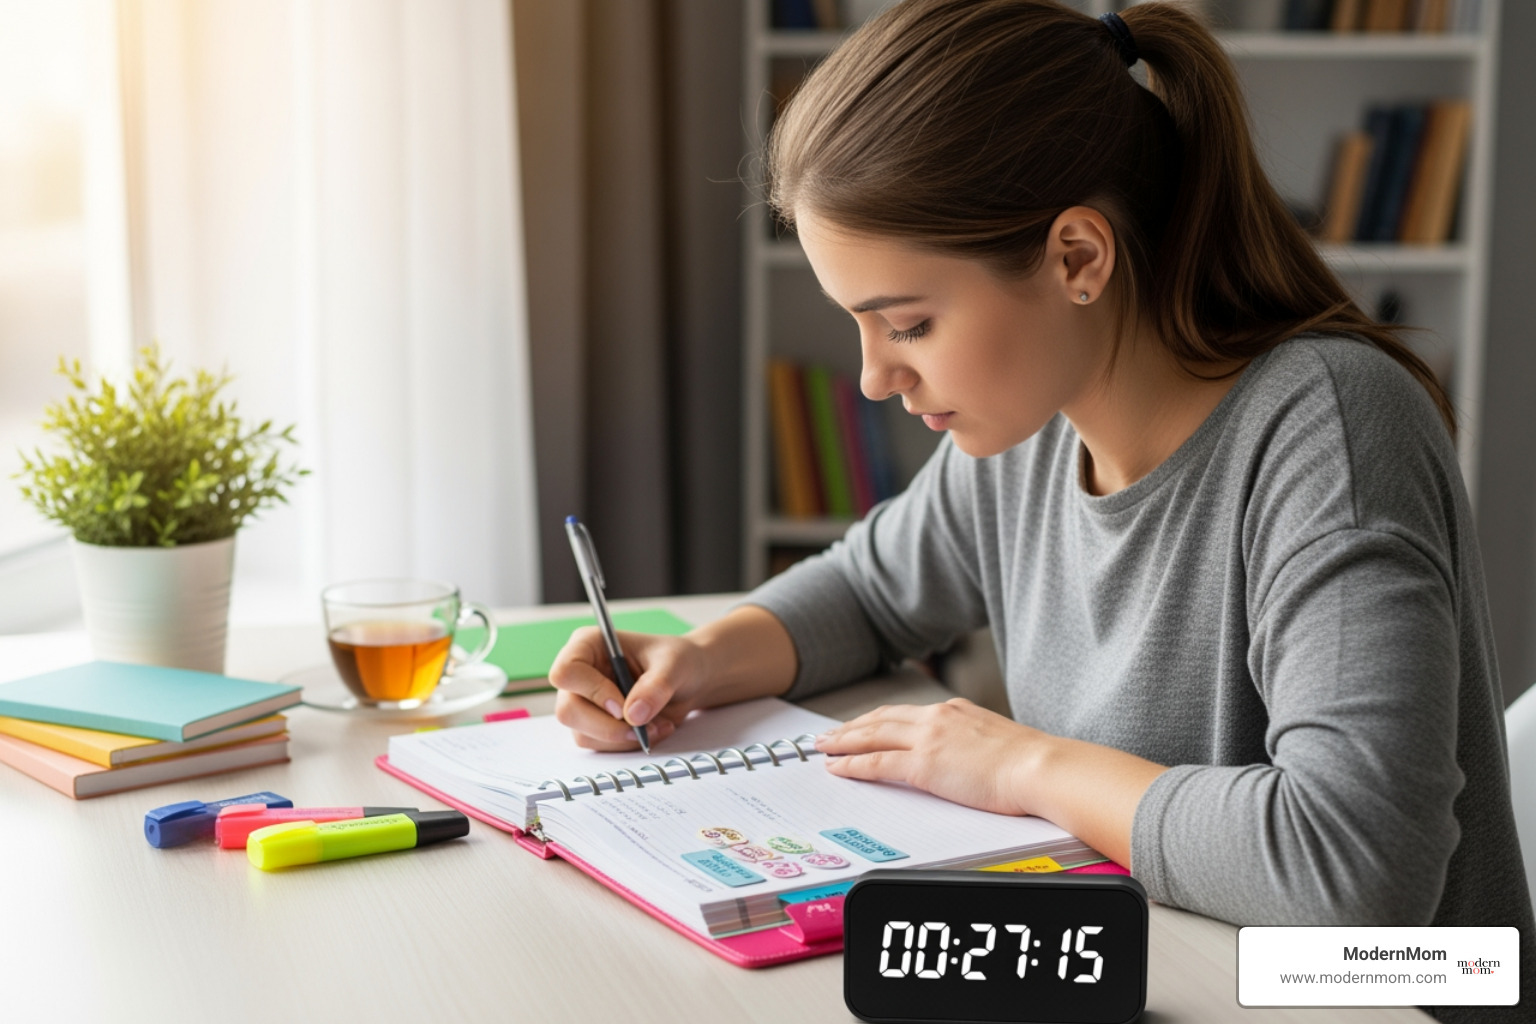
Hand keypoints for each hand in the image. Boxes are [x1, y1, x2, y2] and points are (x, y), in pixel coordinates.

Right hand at [549, 628, 712, 750]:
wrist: (688, 681)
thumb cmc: (677, 660)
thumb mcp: (674, 665)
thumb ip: (656, 686)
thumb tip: (633, 715)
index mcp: (588, 645)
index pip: (566, 672)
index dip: (592, 692)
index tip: (622, 706)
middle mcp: (579, 674)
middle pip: (568, 711)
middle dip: (608, 727)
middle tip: (642, 727)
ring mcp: (583, 701)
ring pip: (582, 733)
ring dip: (623, 738)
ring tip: (657, 726)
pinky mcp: (593, 725)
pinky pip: (599, 745)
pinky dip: (627, 744)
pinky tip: (652, 730)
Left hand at [814, 698, 1046, 816]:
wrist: (1042, 768)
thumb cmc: (1031, 765)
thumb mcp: (997, 743)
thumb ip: (973, 745)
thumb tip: (967, 759)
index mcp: (955, 711)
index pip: (905, 714)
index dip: (877, 720)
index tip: (861, 725)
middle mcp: (937, 717)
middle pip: (881, 719)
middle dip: (851, 727)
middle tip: (828, 735)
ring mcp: (929, 739)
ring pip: (872, 736)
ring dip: (843, 742)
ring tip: (823, 748)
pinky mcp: (924, 764)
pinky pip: (877, 763)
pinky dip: (853, 764)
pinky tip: (838, 768)